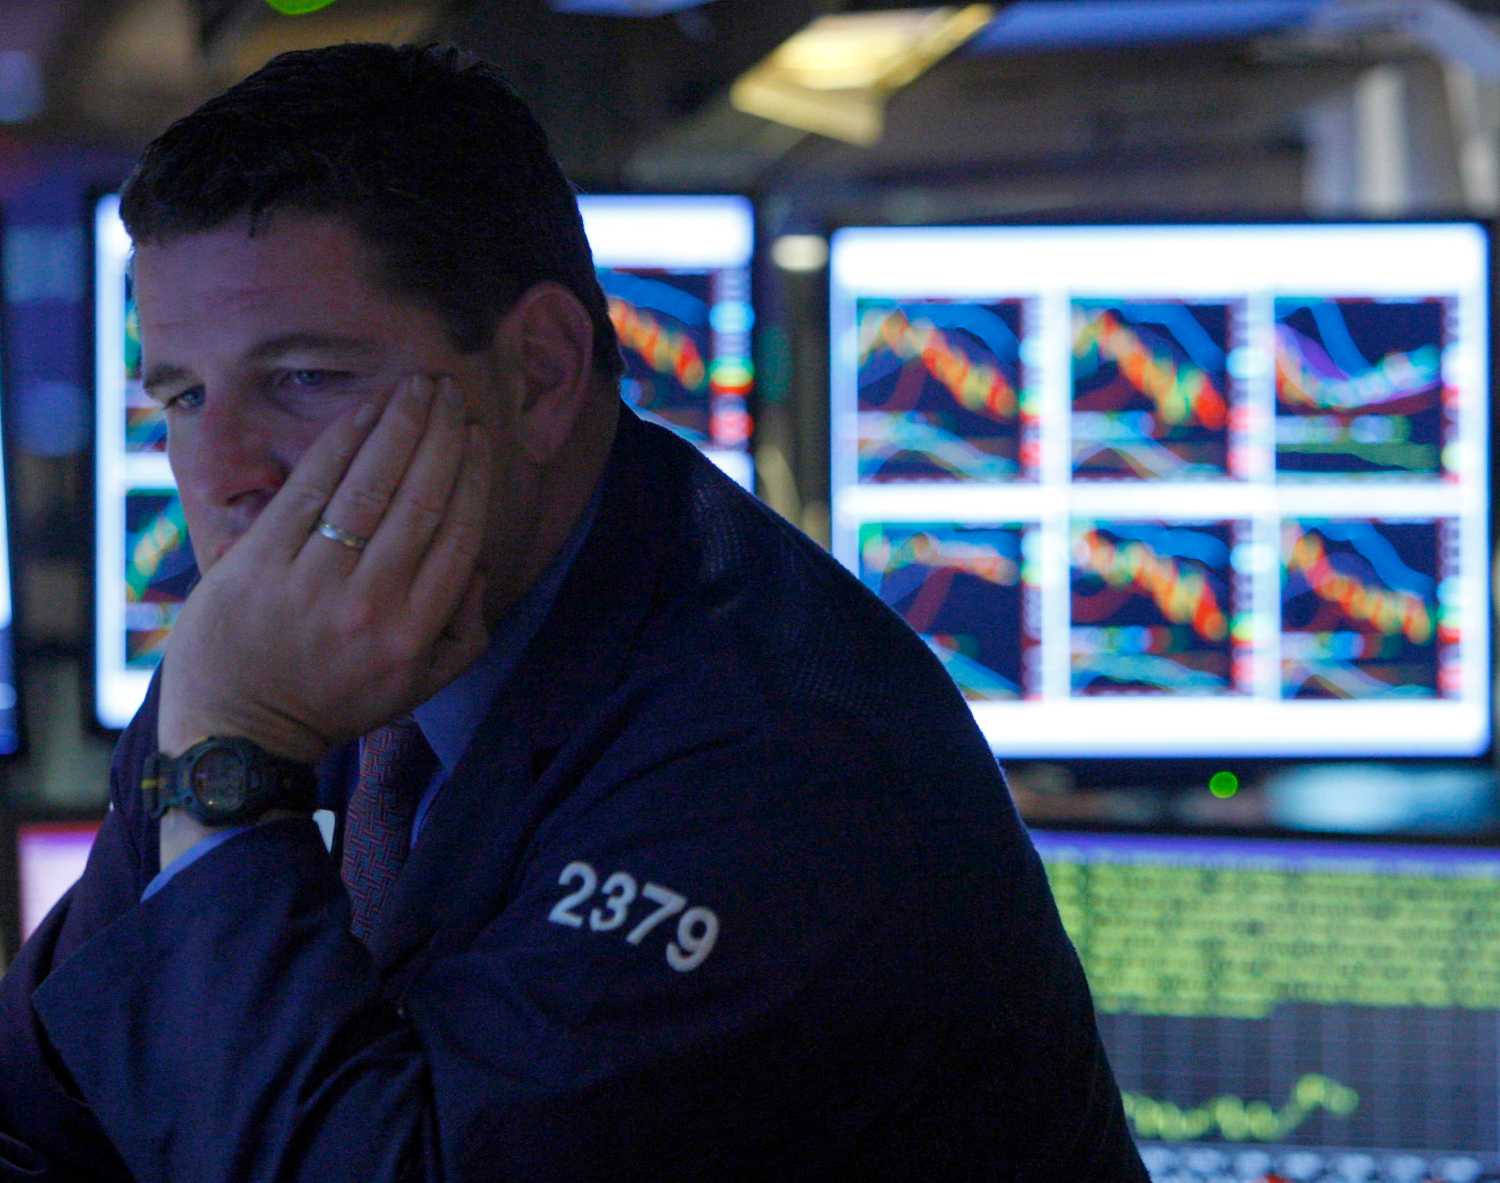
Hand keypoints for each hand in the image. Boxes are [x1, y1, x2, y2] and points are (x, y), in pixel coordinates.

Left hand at [157, 373, 492, 761]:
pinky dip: (343, 442)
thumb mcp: (420, 686)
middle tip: (451, 392)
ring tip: (418, 387)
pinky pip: (310, 487)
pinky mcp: (260, 561)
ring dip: (399, 426)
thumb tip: (475, 563)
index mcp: (414, 631)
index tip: (478, 436)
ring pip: (370, 486)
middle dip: (441, 436)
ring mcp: (312, 580)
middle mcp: (370, 603)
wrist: (239, 730)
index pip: (457, 535)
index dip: (471, 476)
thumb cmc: (336, 701)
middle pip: (419, 500)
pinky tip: (366, 410)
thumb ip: (466, 631)